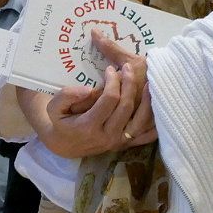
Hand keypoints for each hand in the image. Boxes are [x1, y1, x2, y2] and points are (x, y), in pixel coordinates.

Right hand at [37, 47, 155, 157]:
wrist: (64, 145)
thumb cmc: (60, 121)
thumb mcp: (54, 107)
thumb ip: (68, 95)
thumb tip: (89, 89)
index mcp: (89, 126)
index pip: (109, 100)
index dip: (113, 81)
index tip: (110, 68)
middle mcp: (107, 136)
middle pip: (126, 107)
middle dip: (128, 84)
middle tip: (127, 68)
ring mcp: (118, 142)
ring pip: (139, 121)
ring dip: (147, 101)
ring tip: (150, 83)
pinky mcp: (125, 144)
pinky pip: (145, 136)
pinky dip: (154, 124)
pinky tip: (159, 108)